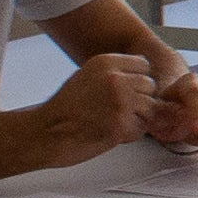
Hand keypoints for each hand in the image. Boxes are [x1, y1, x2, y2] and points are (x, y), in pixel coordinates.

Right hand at [37, 50, 158, 154]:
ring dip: (137, 119)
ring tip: (114, 122)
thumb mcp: (88, 76)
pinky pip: (141, 129)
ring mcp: (120, 102)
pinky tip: (111, 133)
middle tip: (119, 111)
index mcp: (106, 62)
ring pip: (150, 108)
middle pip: (150, 86)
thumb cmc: (66, 108)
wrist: (46, 132)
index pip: (144, 64)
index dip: (137, 80)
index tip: (124, 92)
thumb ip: (114, 72)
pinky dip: (130, 135)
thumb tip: (142, 74)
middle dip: (139, 100)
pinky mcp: (120, 125)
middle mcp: (115, 78)